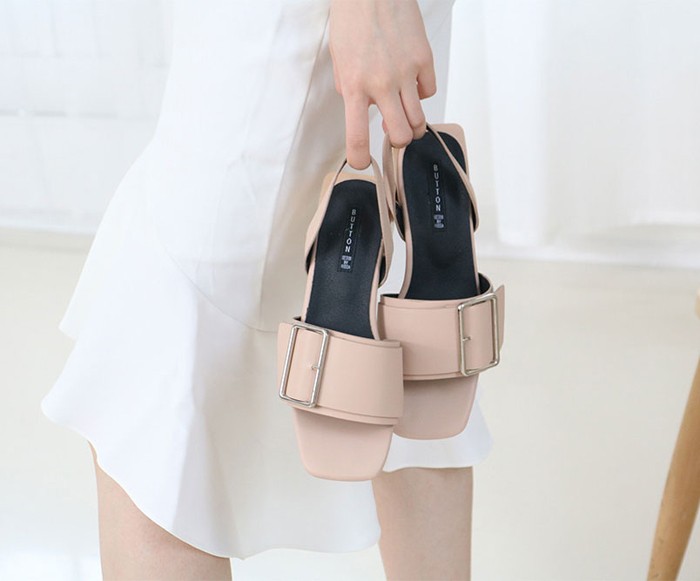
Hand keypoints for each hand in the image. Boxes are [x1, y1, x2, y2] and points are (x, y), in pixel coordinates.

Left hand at [329, 0, 435, 168]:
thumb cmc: (352, 19)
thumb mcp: (339, 59)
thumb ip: (348, 89)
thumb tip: (362, 109)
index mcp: (354, 86)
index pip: (357, 136)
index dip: (360, 158)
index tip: (362, 163)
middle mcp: (381, 84)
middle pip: (400, 136)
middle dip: (398, 143)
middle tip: (393, 136)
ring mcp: (406, 73)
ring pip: (418, 120)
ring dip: (411, 124)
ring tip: (404, 114)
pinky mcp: (424, 59)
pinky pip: (428, 92)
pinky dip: (421, 93)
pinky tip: (411, 81)